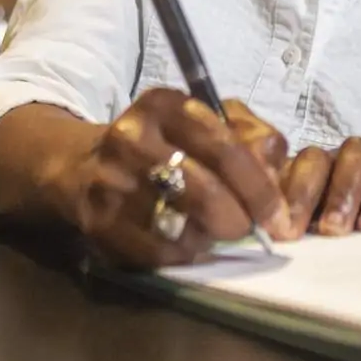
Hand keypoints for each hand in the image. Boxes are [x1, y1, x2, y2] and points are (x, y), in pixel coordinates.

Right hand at [42, 89, 291, 268]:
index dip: (259, 187)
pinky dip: (182, 255)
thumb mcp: (203, 122)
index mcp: (163, 105)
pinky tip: (188, 245)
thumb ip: (250, 138)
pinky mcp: (97, 222)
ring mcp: (110, 181)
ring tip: (217, 234)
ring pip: (180, 224)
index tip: (278, 215)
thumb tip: (276, 174)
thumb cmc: (161, 144)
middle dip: (239, 218)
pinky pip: (156, 252)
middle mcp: (131, 137)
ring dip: (210, 236)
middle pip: (204, 190)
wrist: (81, 165)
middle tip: (250, 230)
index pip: (224, 147)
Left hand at [276, 137, 360, 238]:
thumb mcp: (318, 228)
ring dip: (342, 192)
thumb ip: (297, 230)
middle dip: (302, 193)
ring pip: (355, 157)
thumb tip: (265, 249)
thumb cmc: (350, 225)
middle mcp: (335, 160)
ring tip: (335, 229)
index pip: (283, 170)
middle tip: (294, 230)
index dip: (274, 196)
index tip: (271, 229)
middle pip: (315, 159)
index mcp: (305, 172)